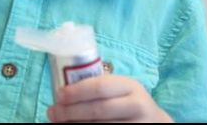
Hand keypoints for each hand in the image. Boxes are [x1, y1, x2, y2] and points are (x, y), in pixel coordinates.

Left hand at [47, 75, 172, 122]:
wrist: (154, 122)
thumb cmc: (126, 102)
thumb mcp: (120, 89)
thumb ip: (98, 86)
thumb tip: (61, 91)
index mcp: (131, 86)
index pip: (101, 86)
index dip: (77, 91)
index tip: (58, 95)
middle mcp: (138, 106)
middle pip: (98, 110)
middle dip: (71, 111)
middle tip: (52, 112)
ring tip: (59, 122)